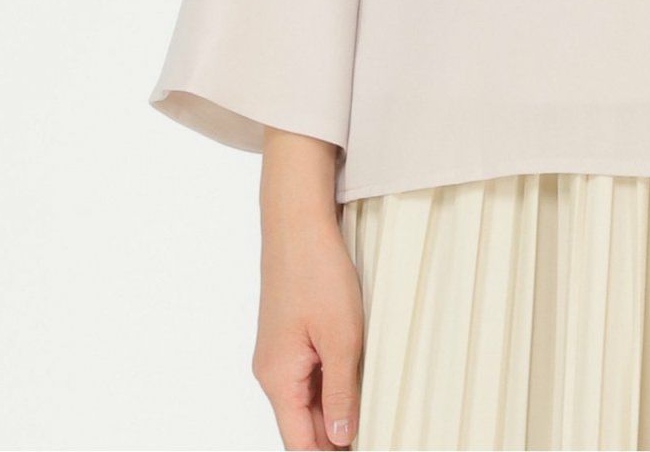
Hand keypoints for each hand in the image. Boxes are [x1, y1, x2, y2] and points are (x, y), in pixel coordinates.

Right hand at [254, 130, 363, 448]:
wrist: (297, 221)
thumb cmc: (316, 272)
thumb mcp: (341, 337)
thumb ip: (341, 392)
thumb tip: (342, 439)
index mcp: (277, 379)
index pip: (299, 443)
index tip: (362, 447)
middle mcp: (272, 372)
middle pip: (303, 424)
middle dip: (335, 434)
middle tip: (377, 429)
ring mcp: (280, 354)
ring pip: (309, 399)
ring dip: (337, 408)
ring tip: (373, 411)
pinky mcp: (290, 337)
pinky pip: (310, 374)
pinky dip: (332, 383)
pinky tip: (359, 379)